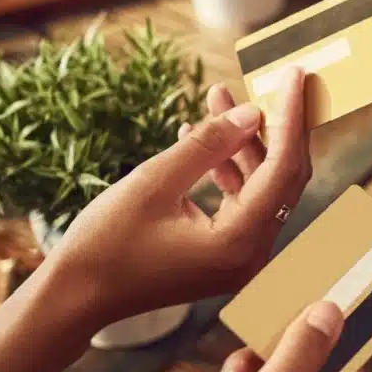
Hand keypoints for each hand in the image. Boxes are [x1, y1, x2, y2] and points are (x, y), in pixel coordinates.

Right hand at [45, 73, 310, 326]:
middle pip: (283, 178)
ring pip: (261, 186)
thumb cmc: (106, 244)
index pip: (284, 168)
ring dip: (242, 142)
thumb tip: (252, 112)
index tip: (296, 74)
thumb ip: (208, 145)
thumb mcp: (154, 182)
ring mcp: (240, 258)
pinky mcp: (225, 254)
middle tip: (276, 77)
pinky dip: (226, 169)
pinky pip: (241, 201)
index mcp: (240, 243)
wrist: (75, 297)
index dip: (291, 117)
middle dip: (276, 126)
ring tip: (217, 96)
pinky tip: (198, 136)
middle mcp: (252, 256)